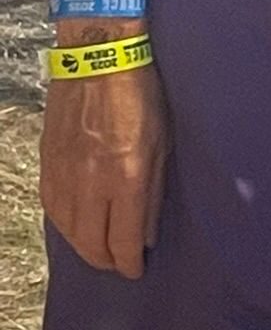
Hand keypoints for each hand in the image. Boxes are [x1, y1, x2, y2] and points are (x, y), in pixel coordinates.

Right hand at [40, 36, 168, 279]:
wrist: (98, 59)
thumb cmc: (142, 95)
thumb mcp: (163, 141)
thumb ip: (154, 190)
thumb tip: (146, 231)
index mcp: (126, 177)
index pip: (122, 239)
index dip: (129, 262)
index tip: (137, 270)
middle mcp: (91, 184)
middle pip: (92, 243)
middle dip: (107, 261)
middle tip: (119, 265)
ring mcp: (64, 175)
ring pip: (69, 231)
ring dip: (85, 247)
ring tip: (100, 251)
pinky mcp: (47, 165)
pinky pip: (53, 210)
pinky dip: (66, 225)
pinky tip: (77, 227)